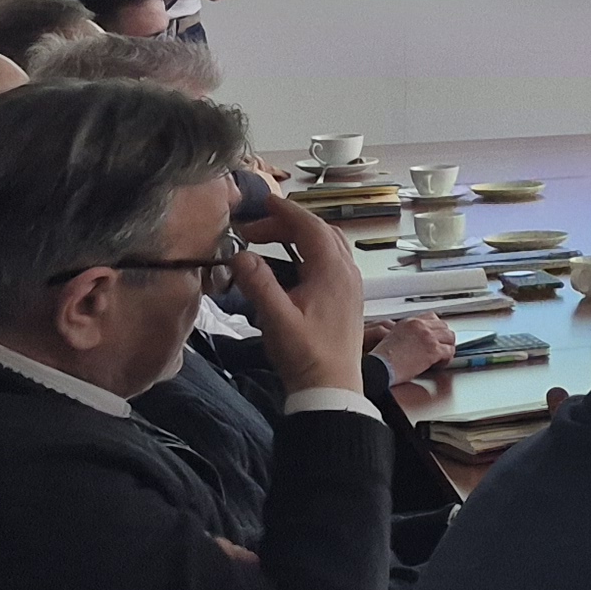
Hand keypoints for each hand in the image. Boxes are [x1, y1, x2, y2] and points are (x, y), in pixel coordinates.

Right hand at [224, 193, 365, 399]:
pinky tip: (290, 265)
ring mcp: (350, 285)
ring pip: (328, 246)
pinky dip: (309, 252)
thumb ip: (258, 284)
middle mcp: (347, 273)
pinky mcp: (347, 298)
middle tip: (254, 230)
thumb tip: (240, 254)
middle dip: (288, 225)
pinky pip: (331, 261)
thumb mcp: (276, 319)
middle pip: (320, 233)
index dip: (286, 212)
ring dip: (300, 238)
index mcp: (332, 272)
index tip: (264, 202)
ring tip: (268, 242)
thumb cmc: (306, 355)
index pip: (310, 227)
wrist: (332, 388)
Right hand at [365, 311, 457, 382]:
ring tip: (441, 357)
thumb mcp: (392, 337)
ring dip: (447, 347)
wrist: (380, 367)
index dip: (436, 328)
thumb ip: (408, 334)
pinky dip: (447, 359)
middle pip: (444, 326)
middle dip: (444, 337)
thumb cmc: (382, 358)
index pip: (432, 317)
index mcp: (410, 322)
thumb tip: (418, 341)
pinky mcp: (433, 350)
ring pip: (450, 337)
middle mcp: (420, 326)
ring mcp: (428, 337)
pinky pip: (449, 352)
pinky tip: (439, 364)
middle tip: (441, 347)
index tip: (437, 336)